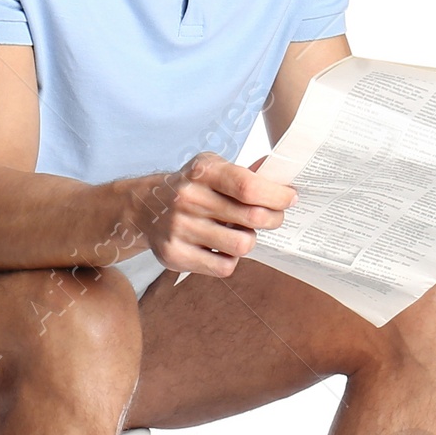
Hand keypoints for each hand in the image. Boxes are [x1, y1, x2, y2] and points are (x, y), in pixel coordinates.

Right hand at [125, 151, 295, 277]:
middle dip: (272, 218)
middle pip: (251, 217)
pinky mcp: (176, 255)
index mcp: (202, 172)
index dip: (276, 195)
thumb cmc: (191, 187)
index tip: (289, 198)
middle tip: (272, 216)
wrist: (146, 207)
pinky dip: (231, 259)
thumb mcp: (213, 168)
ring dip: (250, 240)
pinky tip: (223, 246)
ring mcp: (180, 229)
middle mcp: (189, 198)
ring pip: (241, 245)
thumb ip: (246, 173)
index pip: (248, 186)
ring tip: (241, 231)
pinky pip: (224, 266)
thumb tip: (281, 177)